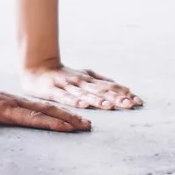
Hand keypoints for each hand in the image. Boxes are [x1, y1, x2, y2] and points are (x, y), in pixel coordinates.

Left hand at [0, 82, 91, 134]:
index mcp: (3, 109)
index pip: (31, 117)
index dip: (49, 123)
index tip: (67, 129)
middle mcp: (14, 104)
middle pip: (46, 111)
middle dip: (67, 119)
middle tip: (87, 126)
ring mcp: (17, 103)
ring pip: (46, 109)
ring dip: (66, 116)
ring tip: (84, 123)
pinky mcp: (17, 104)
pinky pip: (41, 109)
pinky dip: (56, 113)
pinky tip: (66, 118)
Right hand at [22, 63, 143, 110]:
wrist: (36, 67)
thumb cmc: (63, 74)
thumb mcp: (85, 74)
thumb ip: (102, 80)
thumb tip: (124, 87)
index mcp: (89, 79)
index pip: (110, 87)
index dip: (123, 93)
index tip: (138, 102)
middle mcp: (80, 82)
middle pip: (100, 91)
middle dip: (115, 98)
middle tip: (130, 105)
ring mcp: (67, 86)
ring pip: (84, 94)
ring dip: (97, 100)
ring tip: (109, 106)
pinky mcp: (52, 91)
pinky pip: (64, 97)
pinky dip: (74, 100)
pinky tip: (83, 105)